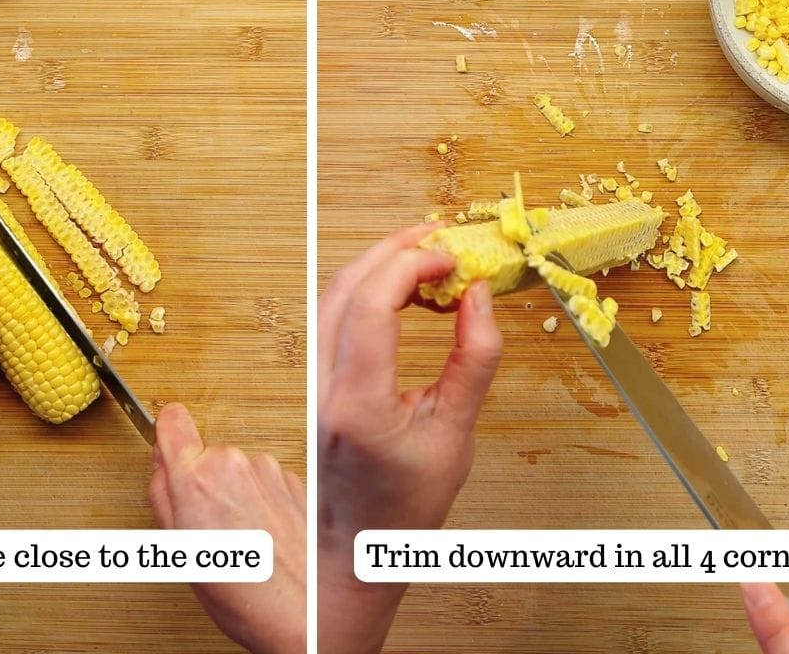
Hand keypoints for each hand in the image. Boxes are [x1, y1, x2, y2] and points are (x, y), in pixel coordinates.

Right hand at [149, 403, 306, 653]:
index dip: (167, 438)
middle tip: (207, 527)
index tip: (168, 452)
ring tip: (242, 540)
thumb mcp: (180, 552)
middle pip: (206, 455)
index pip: (172, 423)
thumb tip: (160, 467)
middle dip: (203, 483)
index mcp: (197, 479)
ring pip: (237, 470)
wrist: (308, 613)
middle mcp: (236, 464)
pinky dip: (262, 502)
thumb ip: (162, 496)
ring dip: (236, 495)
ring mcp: (269, 470)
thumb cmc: (246, 596)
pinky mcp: (296, 480)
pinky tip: (265, 537)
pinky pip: (265, 482)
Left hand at [317, 224, 502, 651]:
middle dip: (394, 250)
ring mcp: (310, 382)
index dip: (412, 264)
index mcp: (358, 404)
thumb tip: (479, 296)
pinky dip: (366, 288)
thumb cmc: (404, 508)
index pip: (371, 304)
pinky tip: (401, 289)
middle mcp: (322, 386)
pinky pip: (331, 315)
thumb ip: (472, 360)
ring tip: (427, 254)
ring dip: (378, 264)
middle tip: (442, 238)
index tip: (453, 257)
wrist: (353, 550)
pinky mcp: (312, 381)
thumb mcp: (456, 435)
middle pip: (345, 287)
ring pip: (331, 295)